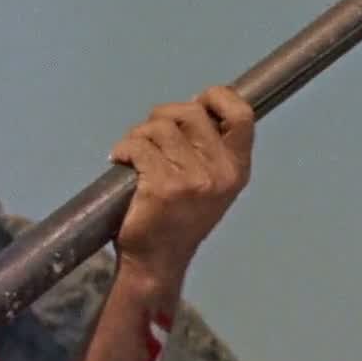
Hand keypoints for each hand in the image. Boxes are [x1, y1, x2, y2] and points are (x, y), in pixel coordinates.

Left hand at [108, 85, 255, 284]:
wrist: (157, 262)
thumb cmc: (179, 218)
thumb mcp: (211, 184)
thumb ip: (210, 148)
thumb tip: (196, 105)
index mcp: (236, 169)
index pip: (241, 115)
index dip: (217, 97)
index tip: (197, 103)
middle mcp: (219, 173)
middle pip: (190, 111)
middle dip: (163, 116)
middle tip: (150, 136)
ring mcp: (192, 180)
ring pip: (159, 126)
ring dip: (138, 135)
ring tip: (134, 154)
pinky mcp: (162, 187)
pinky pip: (138, 146)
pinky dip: (123, 149)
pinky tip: (120, 162)